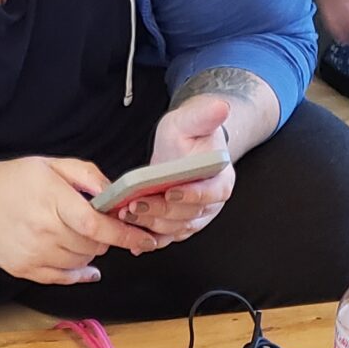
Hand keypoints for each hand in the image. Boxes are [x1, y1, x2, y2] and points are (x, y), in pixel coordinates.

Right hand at [0, 156, 157, 285]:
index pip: (97, 226)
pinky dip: (78, 271)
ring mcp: (32, 253)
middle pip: (93, 246)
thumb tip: (115, 194)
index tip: (146, 238)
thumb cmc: (9, 180)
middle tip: (95, 223)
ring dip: (89, 250)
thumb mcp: (49, 165)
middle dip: (104, 237)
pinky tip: (82, 263)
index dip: (126, 234)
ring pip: (81, 261)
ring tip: (75, 233)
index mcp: (51, 199)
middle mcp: (42, 230)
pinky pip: (63, 278)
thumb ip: (86, 174)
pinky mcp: (23, 270)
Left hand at [116, 96, 236, 243]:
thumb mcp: (192, 120)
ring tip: (127, 214)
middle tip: (136, 204)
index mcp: (221, 179)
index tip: (171, 192)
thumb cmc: (189, 135)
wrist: (181, 149)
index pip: (211, 192)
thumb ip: (205, 115)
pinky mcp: (177, 226)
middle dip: (160, 211)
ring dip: (149, 225)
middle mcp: (211, 204)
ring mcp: (194, 218)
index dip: (191, 195)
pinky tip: (132, 240)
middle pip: (188, 215)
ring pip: (174, 229)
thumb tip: (220, 107)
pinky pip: (164, 238)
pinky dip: (148, 241)